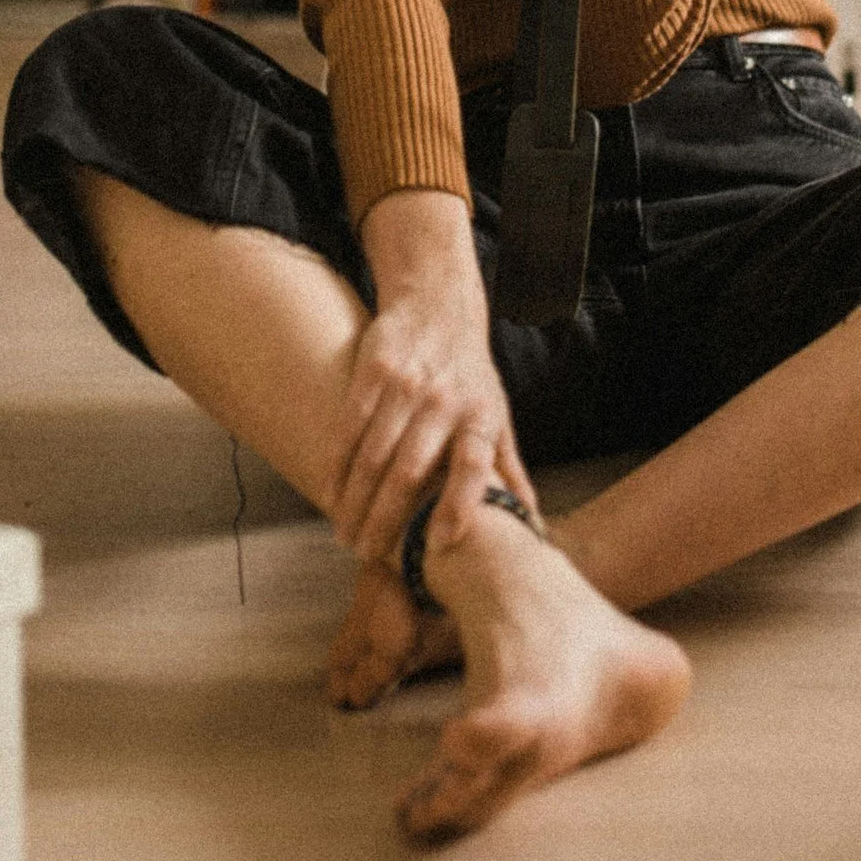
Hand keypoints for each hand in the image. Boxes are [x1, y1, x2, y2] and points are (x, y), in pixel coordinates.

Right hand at [335, 191, 534, 563]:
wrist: (439, 304)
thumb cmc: (471, 375)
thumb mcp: (498, 415)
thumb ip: (508, 469)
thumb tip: (531, 521)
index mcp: (481, 417)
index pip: (474, 466)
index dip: (458, 506)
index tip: (437, 545)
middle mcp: (446, 402)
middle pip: (411, 470)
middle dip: (386, 519)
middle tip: (367, 555)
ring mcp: (408, 384)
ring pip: (374, 454)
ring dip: (355, 500)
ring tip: (345, 535)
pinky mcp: (374, 369)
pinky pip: (350, 425)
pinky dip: (337, 463)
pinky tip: (329, 491)